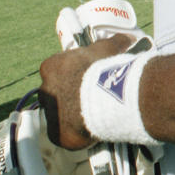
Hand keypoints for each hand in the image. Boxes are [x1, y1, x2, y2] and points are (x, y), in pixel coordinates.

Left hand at [38, 33, 133, 149]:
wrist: (106, 94)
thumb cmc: (104, 67)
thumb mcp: (109, 48)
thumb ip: (114, 43)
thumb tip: (128, 37)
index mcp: (51, 67)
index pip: (58, 72)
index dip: (74, 77)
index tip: (89, 80)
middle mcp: (45, 90)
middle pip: (56, 95)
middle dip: (71, 97)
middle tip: (93, 100)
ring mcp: (49, 114)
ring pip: (60, 116)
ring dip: (73, 117)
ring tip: (96, 117)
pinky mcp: (58, 134)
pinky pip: (67, 136)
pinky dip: (78, 135)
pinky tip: (93, 131)